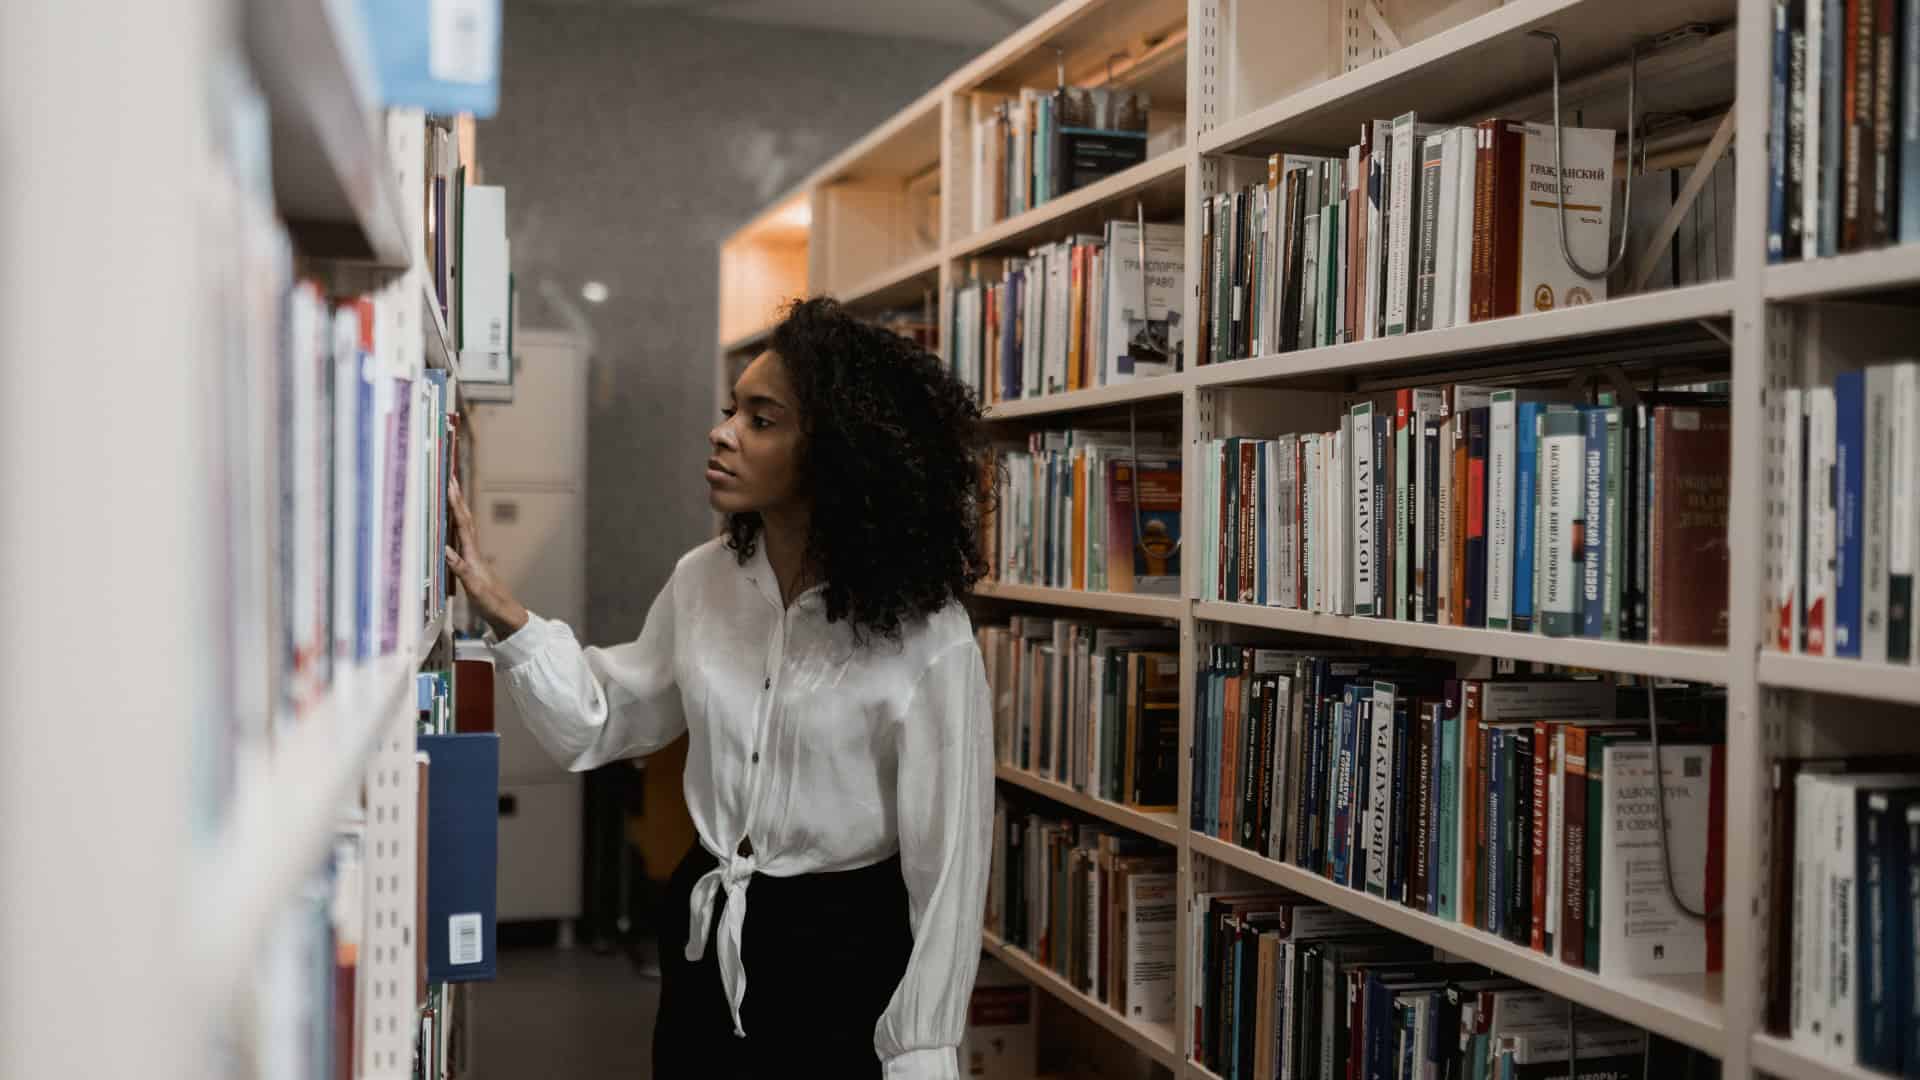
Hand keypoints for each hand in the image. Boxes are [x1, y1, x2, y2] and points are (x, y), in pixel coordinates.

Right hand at [446, 475, 529, 638]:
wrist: (506, 615)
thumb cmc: (491, 604)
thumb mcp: (474, 589)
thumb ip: (460, 569)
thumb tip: (445, 550)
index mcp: (473, 555)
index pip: (463, 524)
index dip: (455, 504)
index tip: (450, 484)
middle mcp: (474, 552)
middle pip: (464, 519)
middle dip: (456, 498)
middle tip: (449, 477)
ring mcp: (473, 556)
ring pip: (464, 526)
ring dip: (457, 509)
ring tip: (450, 492)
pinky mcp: (472, 563)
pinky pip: (462, 538)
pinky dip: (455, 526)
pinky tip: (450, 524)